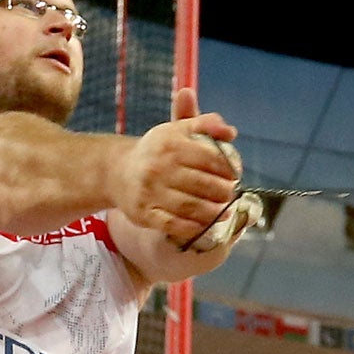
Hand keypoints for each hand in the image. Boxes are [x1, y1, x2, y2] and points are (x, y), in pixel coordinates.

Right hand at [112, 88, 240, 242]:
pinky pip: (173, 225)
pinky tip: (203, 225)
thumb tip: (231, 133)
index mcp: (171, 143)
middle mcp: (159, 167)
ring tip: (224, 211)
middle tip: (230, 195)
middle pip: (203, 184)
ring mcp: (150, 192)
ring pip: (191, 207)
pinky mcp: (144, 213)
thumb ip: (206, 125)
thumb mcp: (177, 130)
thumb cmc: (157, 151)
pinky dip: (192, 228)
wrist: (117, 170)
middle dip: (224, 192)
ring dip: (213, 212)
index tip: (235, 175)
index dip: (229, 169)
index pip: (210, 158)